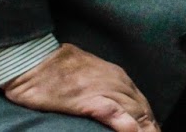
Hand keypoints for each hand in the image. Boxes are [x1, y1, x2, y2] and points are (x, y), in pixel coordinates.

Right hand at [2, 43, 158, 131]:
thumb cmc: (55, 70)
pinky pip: (114, 113)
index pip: (141, 104)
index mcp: (118, 77)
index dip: (148, 122)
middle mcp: (118, 83)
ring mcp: (105, 90)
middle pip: (143, 111)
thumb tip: (107, 106)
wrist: (34, 60)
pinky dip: (126, 125)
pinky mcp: (89, 99)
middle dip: (151, 128)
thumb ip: (101, 89)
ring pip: (135, 113)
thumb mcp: (87, 77)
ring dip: (146, 129)